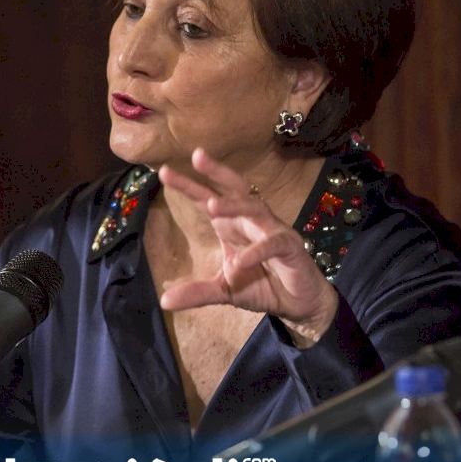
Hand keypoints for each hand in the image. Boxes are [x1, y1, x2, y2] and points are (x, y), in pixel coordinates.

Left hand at [158, 148, 337, 347]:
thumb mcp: (224, 291)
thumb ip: (197, 293)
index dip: (188, 186)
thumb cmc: (262, 287)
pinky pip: (273, 243)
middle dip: (217, 172)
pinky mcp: (290, 247)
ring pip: (255, 208)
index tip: (163, 172)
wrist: (297, 305)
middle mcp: (251, 221)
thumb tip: (164, 302)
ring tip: (212, 205)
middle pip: (235, 189)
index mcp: (232, 226)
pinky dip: (257, 251)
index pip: (207, 200)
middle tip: (196, 157)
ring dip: (234, 205)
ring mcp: (273, 231)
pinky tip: (241, 261)